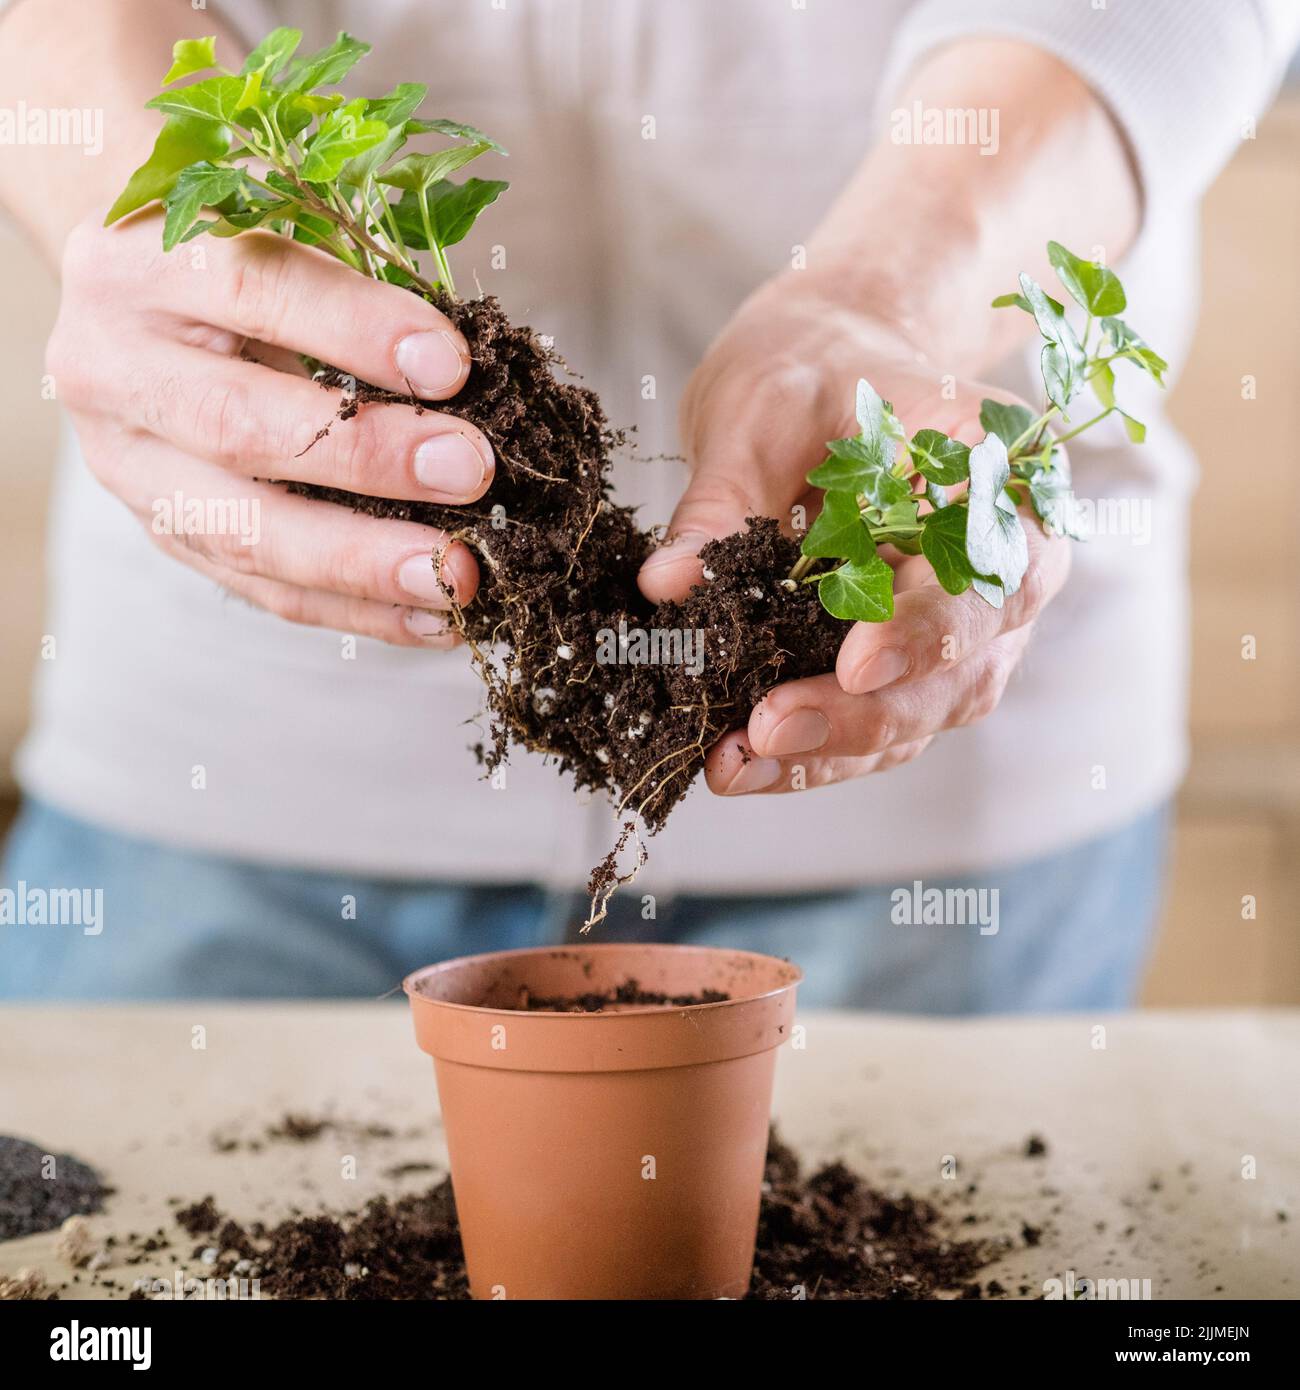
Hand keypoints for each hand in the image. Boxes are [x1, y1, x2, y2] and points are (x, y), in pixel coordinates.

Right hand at [46, 212, 496, 646]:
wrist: (136, 303)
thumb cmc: (237, 260)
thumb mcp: (274, 235)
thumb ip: (351, 291)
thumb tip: (465, 379)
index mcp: (133, 265)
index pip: (250, 289)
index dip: (356, 329)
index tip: (452, 366)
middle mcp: (108, 367)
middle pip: (236, 427)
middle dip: (366, 459)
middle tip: (469, 472)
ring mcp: (127, 466)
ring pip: (245, 531)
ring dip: (364, 563)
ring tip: (456, 576)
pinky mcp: (165, 534)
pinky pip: (263, 590)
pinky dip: (356, 610)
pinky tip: (432, 617)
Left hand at [637, 275, 1070, 795]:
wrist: (821, 371)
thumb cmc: (810, 371)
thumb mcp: (760, 411)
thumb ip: (724, 500)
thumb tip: (668, 585)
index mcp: (1002, 477)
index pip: (995, 569)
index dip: (932, 626)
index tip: (856, 663)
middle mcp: (1005, 563)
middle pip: (967, 666)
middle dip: (867, 712)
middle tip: (771, 728)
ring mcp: (966, 624)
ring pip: (924, 713)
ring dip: (834, 751)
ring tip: (738, 764)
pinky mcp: (909, 664)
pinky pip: (876, 724)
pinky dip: (813, 754)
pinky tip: (741, 764)